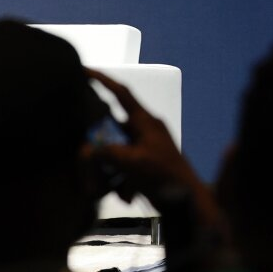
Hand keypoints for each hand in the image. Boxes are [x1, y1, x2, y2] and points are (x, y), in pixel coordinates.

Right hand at [85, 69, 223, 231]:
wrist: (188, 201)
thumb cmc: (164, 176)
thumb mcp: (131, 162)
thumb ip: (106, 153)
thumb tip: (87, 151)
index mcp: (146, 121)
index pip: (122, 93)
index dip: (103, 80)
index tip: (84, 70)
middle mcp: (146, 130)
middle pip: (112, 128)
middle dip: (98, 146)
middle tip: (86, 157)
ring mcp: (146, 147)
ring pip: (116, 153)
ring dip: (110, 171)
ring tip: (106, 187)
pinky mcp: (146, 165)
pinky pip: (124, 169)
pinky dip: (121, 182)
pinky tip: (128, 195)